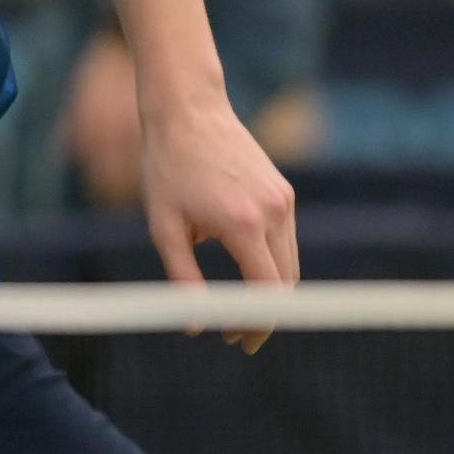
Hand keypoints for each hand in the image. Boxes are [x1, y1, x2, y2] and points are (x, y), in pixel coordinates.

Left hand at [140, 101, 298, 353]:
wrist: (188, 111)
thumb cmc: (167, 168)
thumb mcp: (164, 227)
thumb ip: (182, 278)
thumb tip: (195, 324)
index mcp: (242, 224)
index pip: (266, 293)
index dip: (256, 324)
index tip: (239, 343)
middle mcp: (272, 212)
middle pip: (284, 284)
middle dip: (265, 315)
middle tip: (235, 335)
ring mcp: (283, 201)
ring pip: (290, 264)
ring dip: (271, 292)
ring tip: (239, 311)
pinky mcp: (284, 192)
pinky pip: (285, 240)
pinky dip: (271, 263)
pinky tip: (246, 273)